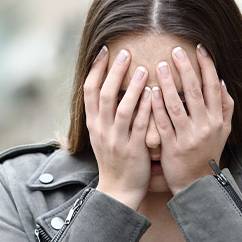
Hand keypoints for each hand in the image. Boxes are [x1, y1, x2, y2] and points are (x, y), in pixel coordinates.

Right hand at [85, 46, 152, 209]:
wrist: (119, 190)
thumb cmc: (115, 160)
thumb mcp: (102, 135)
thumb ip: (104, 113)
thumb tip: (108, 87)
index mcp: (93, 124)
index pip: (88, 91)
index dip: (96, 69)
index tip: (105, 51)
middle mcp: (101, 129)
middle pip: (104, 94)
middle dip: (114, 71)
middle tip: (124, 52)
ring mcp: (117, 139)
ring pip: (122, 108)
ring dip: (131, 87)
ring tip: (142, 68)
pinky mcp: (133, 149)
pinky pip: (139, 125)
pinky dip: (145, 108)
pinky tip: (152, 93)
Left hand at [151, 44, 233, 193]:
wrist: (197, 184)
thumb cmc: (208, 152)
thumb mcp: (223, 130)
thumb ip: (225, 106)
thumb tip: (221, 81)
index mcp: (217, 119)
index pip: (213, 87)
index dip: (207, 66)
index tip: (200, 48)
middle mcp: (205, 126)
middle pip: (195, 92)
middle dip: (186, 69)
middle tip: (175, 50)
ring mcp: (188, 136)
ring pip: (177, 105)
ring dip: (168, 83)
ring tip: (160, 65)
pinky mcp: (172, 146)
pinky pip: (163, 123)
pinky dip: (157, 106)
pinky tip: (150, 91)